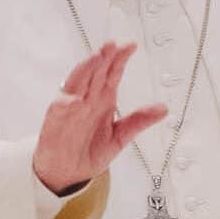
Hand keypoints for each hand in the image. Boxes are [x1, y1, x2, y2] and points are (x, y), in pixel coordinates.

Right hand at [31, 39, 167, 196]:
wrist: (68, 173)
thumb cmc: (90, 150)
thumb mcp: (120, 137)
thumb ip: (139, 121)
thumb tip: (164, 109)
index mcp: (104, 99)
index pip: (113, 73)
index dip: (120, 59)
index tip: (130, 46)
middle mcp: (87, 98)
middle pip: (96, 72)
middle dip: (103, 58)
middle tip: (112, 44)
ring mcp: (71, 108)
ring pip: (78, 83)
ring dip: (85, 70)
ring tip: (95, 59)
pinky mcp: (55, 121)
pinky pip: (60, 109)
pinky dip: (67, 103)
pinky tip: (75, 99)